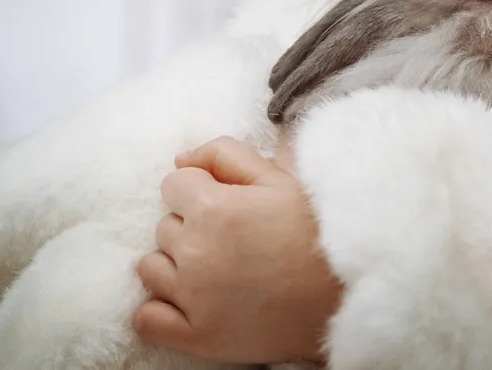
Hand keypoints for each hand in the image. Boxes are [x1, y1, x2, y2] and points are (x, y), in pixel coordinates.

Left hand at [132, 136, 343, 363]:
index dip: (200, 188)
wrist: (346, 293)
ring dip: (174, 264)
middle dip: (191, 225)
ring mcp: (192, 299)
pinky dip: (159, 309)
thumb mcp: (279, 178)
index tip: (227, 202)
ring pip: (151, 268)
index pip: (173, 184)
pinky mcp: (196, 336)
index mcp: (214, 209)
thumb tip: (181, 159)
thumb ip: (226, 154)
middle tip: (233, 236)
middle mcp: (195, 252)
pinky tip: (188, 300)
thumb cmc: (315, 231)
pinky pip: (146, 318)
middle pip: (164, 225)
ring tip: (216, 267)